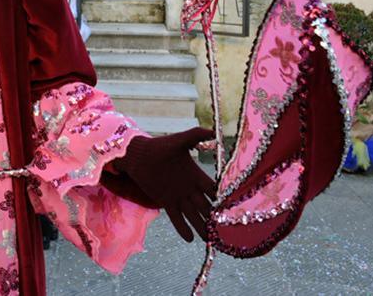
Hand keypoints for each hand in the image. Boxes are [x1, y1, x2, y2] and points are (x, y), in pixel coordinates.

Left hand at [112, 127, 216, 242]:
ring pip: (193, 215)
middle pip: (206, 207)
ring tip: (211, 240)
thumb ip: (196, 135)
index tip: (234, 209)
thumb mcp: (179, 140)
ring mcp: (177, 196)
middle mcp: (189, 188)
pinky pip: (176, 217)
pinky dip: (182, 228)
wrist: (138, 154)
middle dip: (216, 218)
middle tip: (227, 231)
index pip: (213, 190)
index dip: (222, 199)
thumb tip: (213, 132)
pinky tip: (190, 239)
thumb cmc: (159, 146)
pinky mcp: (165, 201)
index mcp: (196, 175)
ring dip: (202, 227)